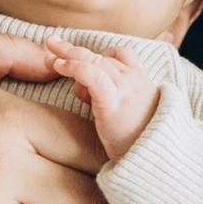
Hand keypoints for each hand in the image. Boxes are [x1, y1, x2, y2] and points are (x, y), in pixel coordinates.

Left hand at [50, 40, 161, 165]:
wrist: (154, 161)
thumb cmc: (137, 143)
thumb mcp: (127, 113)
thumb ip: (109, 96)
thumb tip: (82, 89)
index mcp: (140, 81)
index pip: (120, 54)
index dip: (97, 53)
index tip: (77, 57)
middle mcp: (134, 79)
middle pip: (101, 56)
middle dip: (73, 49)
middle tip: (51, 42)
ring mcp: (125, 87)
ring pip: (93, 61)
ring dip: (68, 55)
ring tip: (48, 58)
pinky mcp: (114, 100)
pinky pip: (91, 74)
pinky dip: (73, 66)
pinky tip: (59, 66)